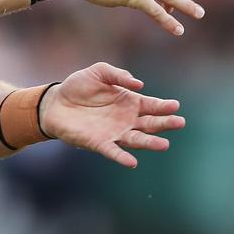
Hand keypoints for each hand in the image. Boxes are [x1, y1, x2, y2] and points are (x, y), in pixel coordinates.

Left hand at [40, 62, 184, 168]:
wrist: (55, 102)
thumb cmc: (78, 86)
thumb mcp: (99, 71)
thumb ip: (119, 75)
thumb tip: (139, 84)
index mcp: (129, 102)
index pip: (151, 105)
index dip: (163, 106)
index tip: (175, 106)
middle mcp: (126, 120)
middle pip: (150, 124)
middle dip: (165, 124)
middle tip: (179, 122)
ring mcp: (114, 133)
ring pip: (136, 139)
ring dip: (150, 143)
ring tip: (164, 145)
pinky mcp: (98, 143)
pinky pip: (113, 152)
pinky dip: (122, 157)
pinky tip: (132, 162)